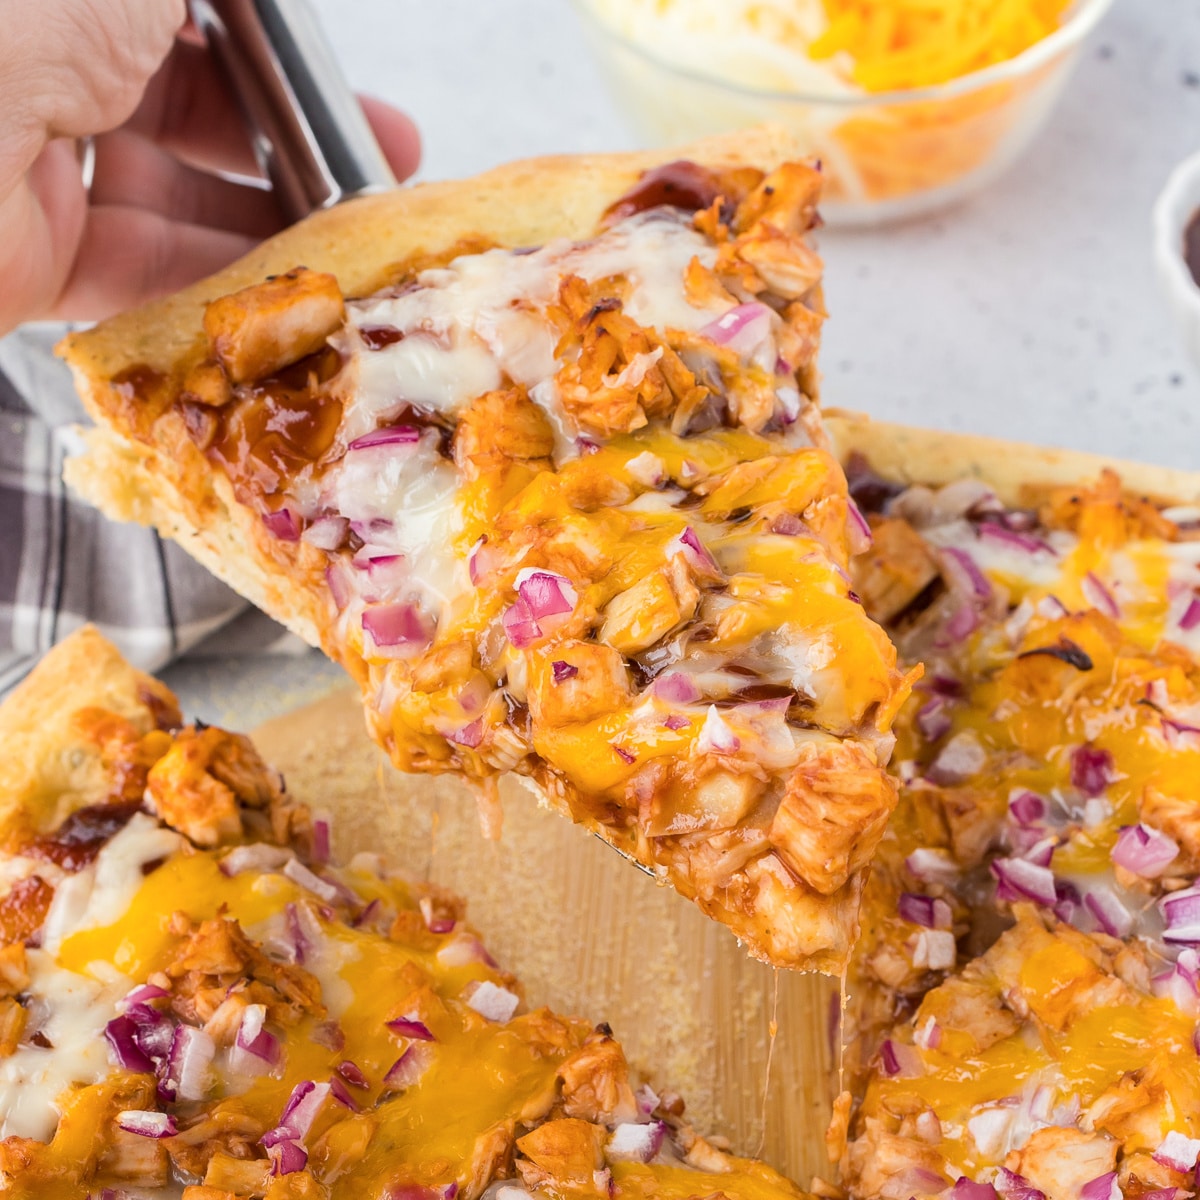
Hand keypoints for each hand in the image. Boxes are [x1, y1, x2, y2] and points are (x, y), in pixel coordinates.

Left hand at [0, 0, 419, 334]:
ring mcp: (20, 163)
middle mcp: (25, 66)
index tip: (331, 74)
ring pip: (168, 193)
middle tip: (372, 160)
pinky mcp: (23, 258)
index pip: (169, 17)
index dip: (263, 44)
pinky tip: (284, 285)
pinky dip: (214, 279)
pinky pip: (135, 269)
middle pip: (180, 104)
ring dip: (266, 218)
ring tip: (353, 237)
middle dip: (285, 134)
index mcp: (46, 2)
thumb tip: (244, 5)